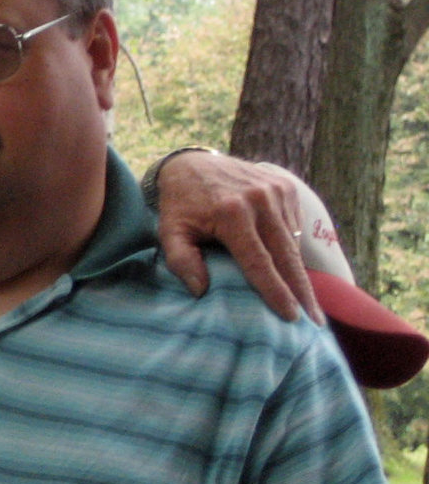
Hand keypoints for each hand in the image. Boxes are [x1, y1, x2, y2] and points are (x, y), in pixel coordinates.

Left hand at [153, 152, 319, 322]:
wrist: (191, 163)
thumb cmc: (180, 205)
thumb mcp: (169, 232)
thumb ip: (181, 261)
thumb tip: (201, 290)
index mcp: (233, 213)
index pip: (259, 262)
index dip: (275, 291)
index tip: (291, 316)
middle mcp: (261, 200)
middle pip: (288, 255)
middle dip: (302, 291)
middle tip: (315, 321)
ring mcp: (277, 191)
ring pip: (294, 242)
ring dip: (300, 272)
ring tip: (308, 303)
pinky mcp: (286, 187)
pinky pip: (294, 226)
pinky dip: (292, 247)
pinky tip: (290, 267)